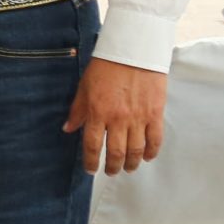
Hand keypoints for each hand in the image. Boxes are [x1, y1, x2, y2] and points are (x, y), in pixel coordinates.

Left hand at [63, 58, 165, 175]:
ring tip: (128, 168)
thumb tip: (68, 129)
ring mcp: (138, 117)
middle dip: (113, 167)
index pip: (92, 146)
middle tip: (111, 172)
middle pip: (116, 153)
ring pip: (136, 150)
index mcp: (97, 112)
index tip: (91, 169)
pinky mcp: (155, 113)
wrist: (133, 51)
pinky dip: (151, 152)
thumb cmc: (105, 67)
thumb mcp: (84, 87)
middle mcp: (118, 119)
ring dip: (131, 163)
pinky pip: (155, 139)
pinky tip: (147, 157)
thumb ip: (77, 111)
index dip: (91, 162)